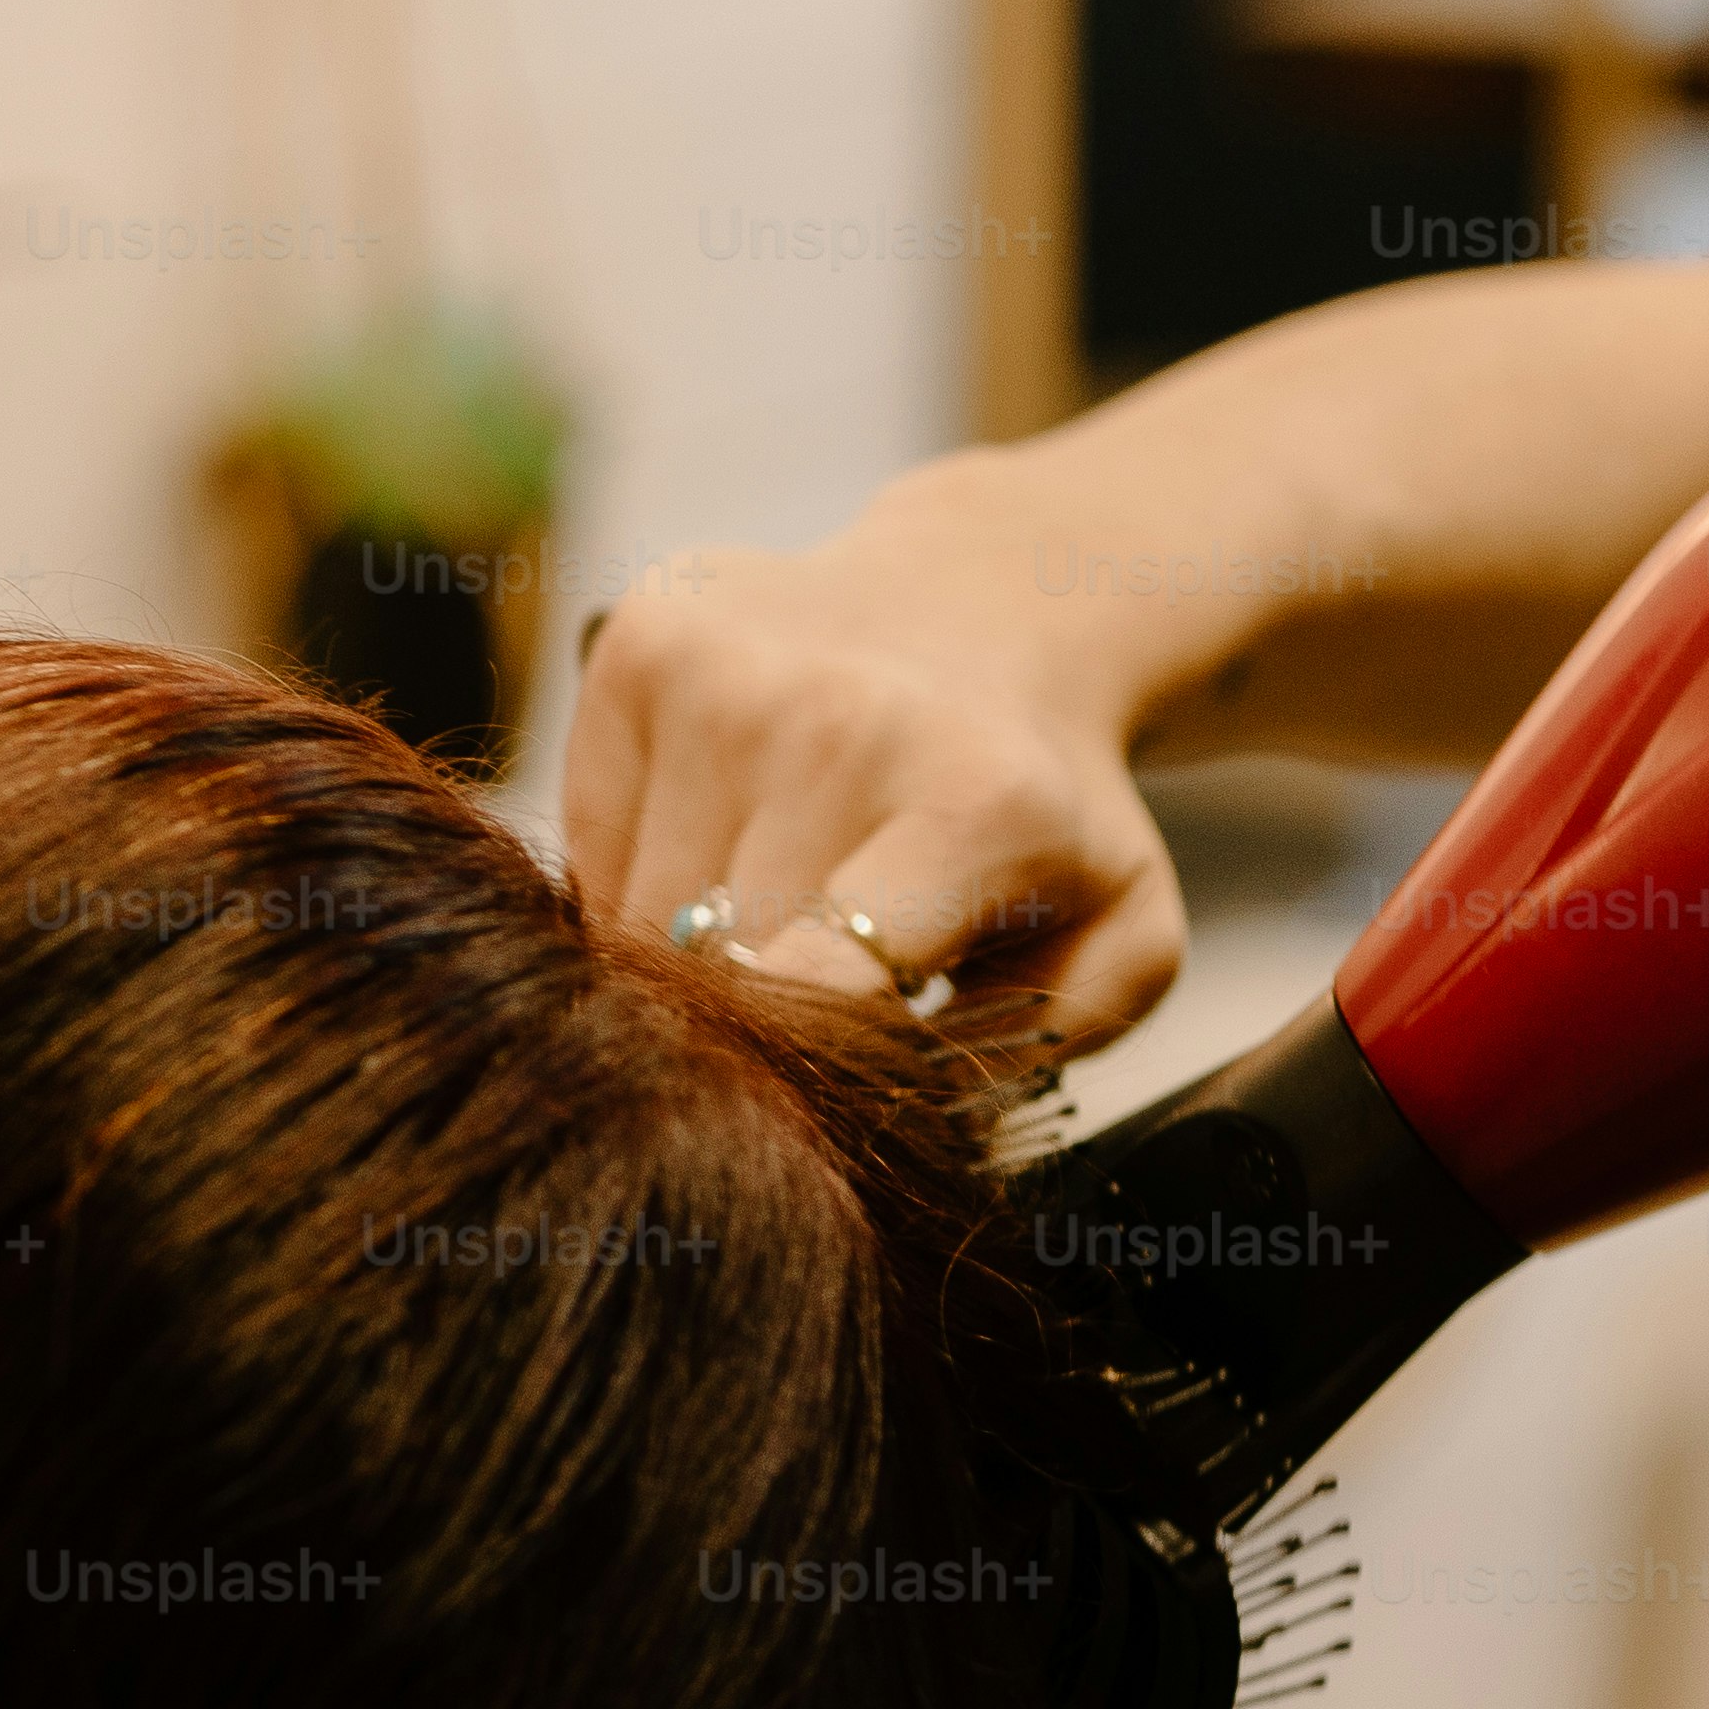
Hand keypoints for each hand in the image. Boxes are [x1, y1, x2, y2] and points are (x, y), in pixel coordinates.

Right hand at [563, 485, 1189, 1059]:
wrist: (1002, 605)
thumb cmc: (1052, 808)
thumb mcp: (1120, 938)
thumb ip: (1037, 1047)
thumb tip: (890, 1104)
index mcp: (974, 805)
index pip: (818, 992)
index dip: (797, 1074)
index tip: (810, 1097)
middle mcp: (836, 721)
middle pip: (716, 971)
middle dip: (754, 1023)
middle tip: (814, 1004)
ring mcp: (722, 673)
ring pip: (634, 918)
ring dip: (689, 955)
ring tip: (784, 906)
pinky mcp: (639, 643)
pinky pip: (589, 843)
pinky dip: (639, 874)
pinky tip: (732, 835)